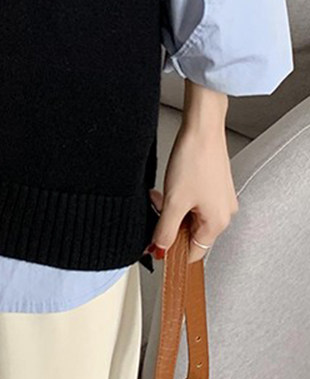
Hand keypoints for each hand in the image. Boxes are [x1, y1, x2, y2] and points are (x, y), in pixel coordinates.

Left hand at [146, 80, 238, 263]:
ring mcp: (220, 197)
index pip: (194, 252)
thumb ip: (165, 230)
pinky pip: (194, 200)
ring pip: (191, 214)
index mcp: (217, 223)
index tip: (155, 246)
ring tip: (160, 194)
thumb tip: (160, 249)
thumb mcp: (173, 201)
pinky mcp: (215, 183)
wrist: (202, 127)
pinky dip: (180, 196)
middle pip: (191, 232)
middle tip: (156, 209)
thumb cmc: (194, 159)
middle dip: (170, 224)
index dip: (172, 251)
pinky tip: (169, 184)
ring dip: (173, 208)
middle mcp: (224, 212)